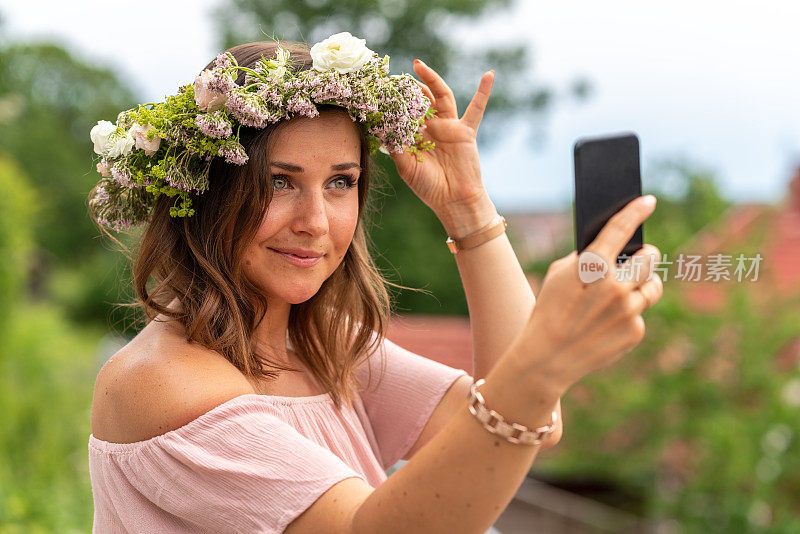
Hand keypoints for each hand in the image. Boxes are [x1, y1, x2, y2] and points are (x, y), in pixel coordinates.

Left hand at [387, 59, 494, 221]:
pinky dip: (483, 92)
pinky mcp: (465, 131)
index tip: (380, 88)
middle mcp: (431, 127)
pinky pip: (476, 109)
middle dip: (409, 86)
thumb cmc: (429, 187)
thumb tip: (381, 129)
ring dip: (432, 80)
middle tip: (395, 73)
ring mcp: (448, 127)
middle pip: (420, 99)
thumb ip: (396, 147)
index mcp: (415, 136)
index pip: (403, 112)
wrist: (454, 200)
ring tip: (419, 65)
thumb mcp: (406, 167)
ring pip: (441, 97)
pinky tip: (489, 75)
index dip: (393, 101)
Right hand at [512, 195, 663, 392]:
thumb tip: (612, 249)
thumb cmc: (549, 310)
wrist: (547, 359)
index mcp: (592, 267)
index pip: (620, 229)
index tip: (648, 201)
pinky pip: (640, 313)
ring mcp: (628, 311)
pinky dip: (629, 314)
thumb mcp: (558, 276)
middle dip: (644, 255)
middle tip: (637, 258)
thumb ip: (585, 259)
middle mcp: (616, 287)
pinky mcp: (635, 332)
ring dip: (642, 284)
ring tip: (625, 290)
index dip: (636, 211)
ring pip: (652, 286)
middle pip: (650, 258)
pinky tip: (608, 321)